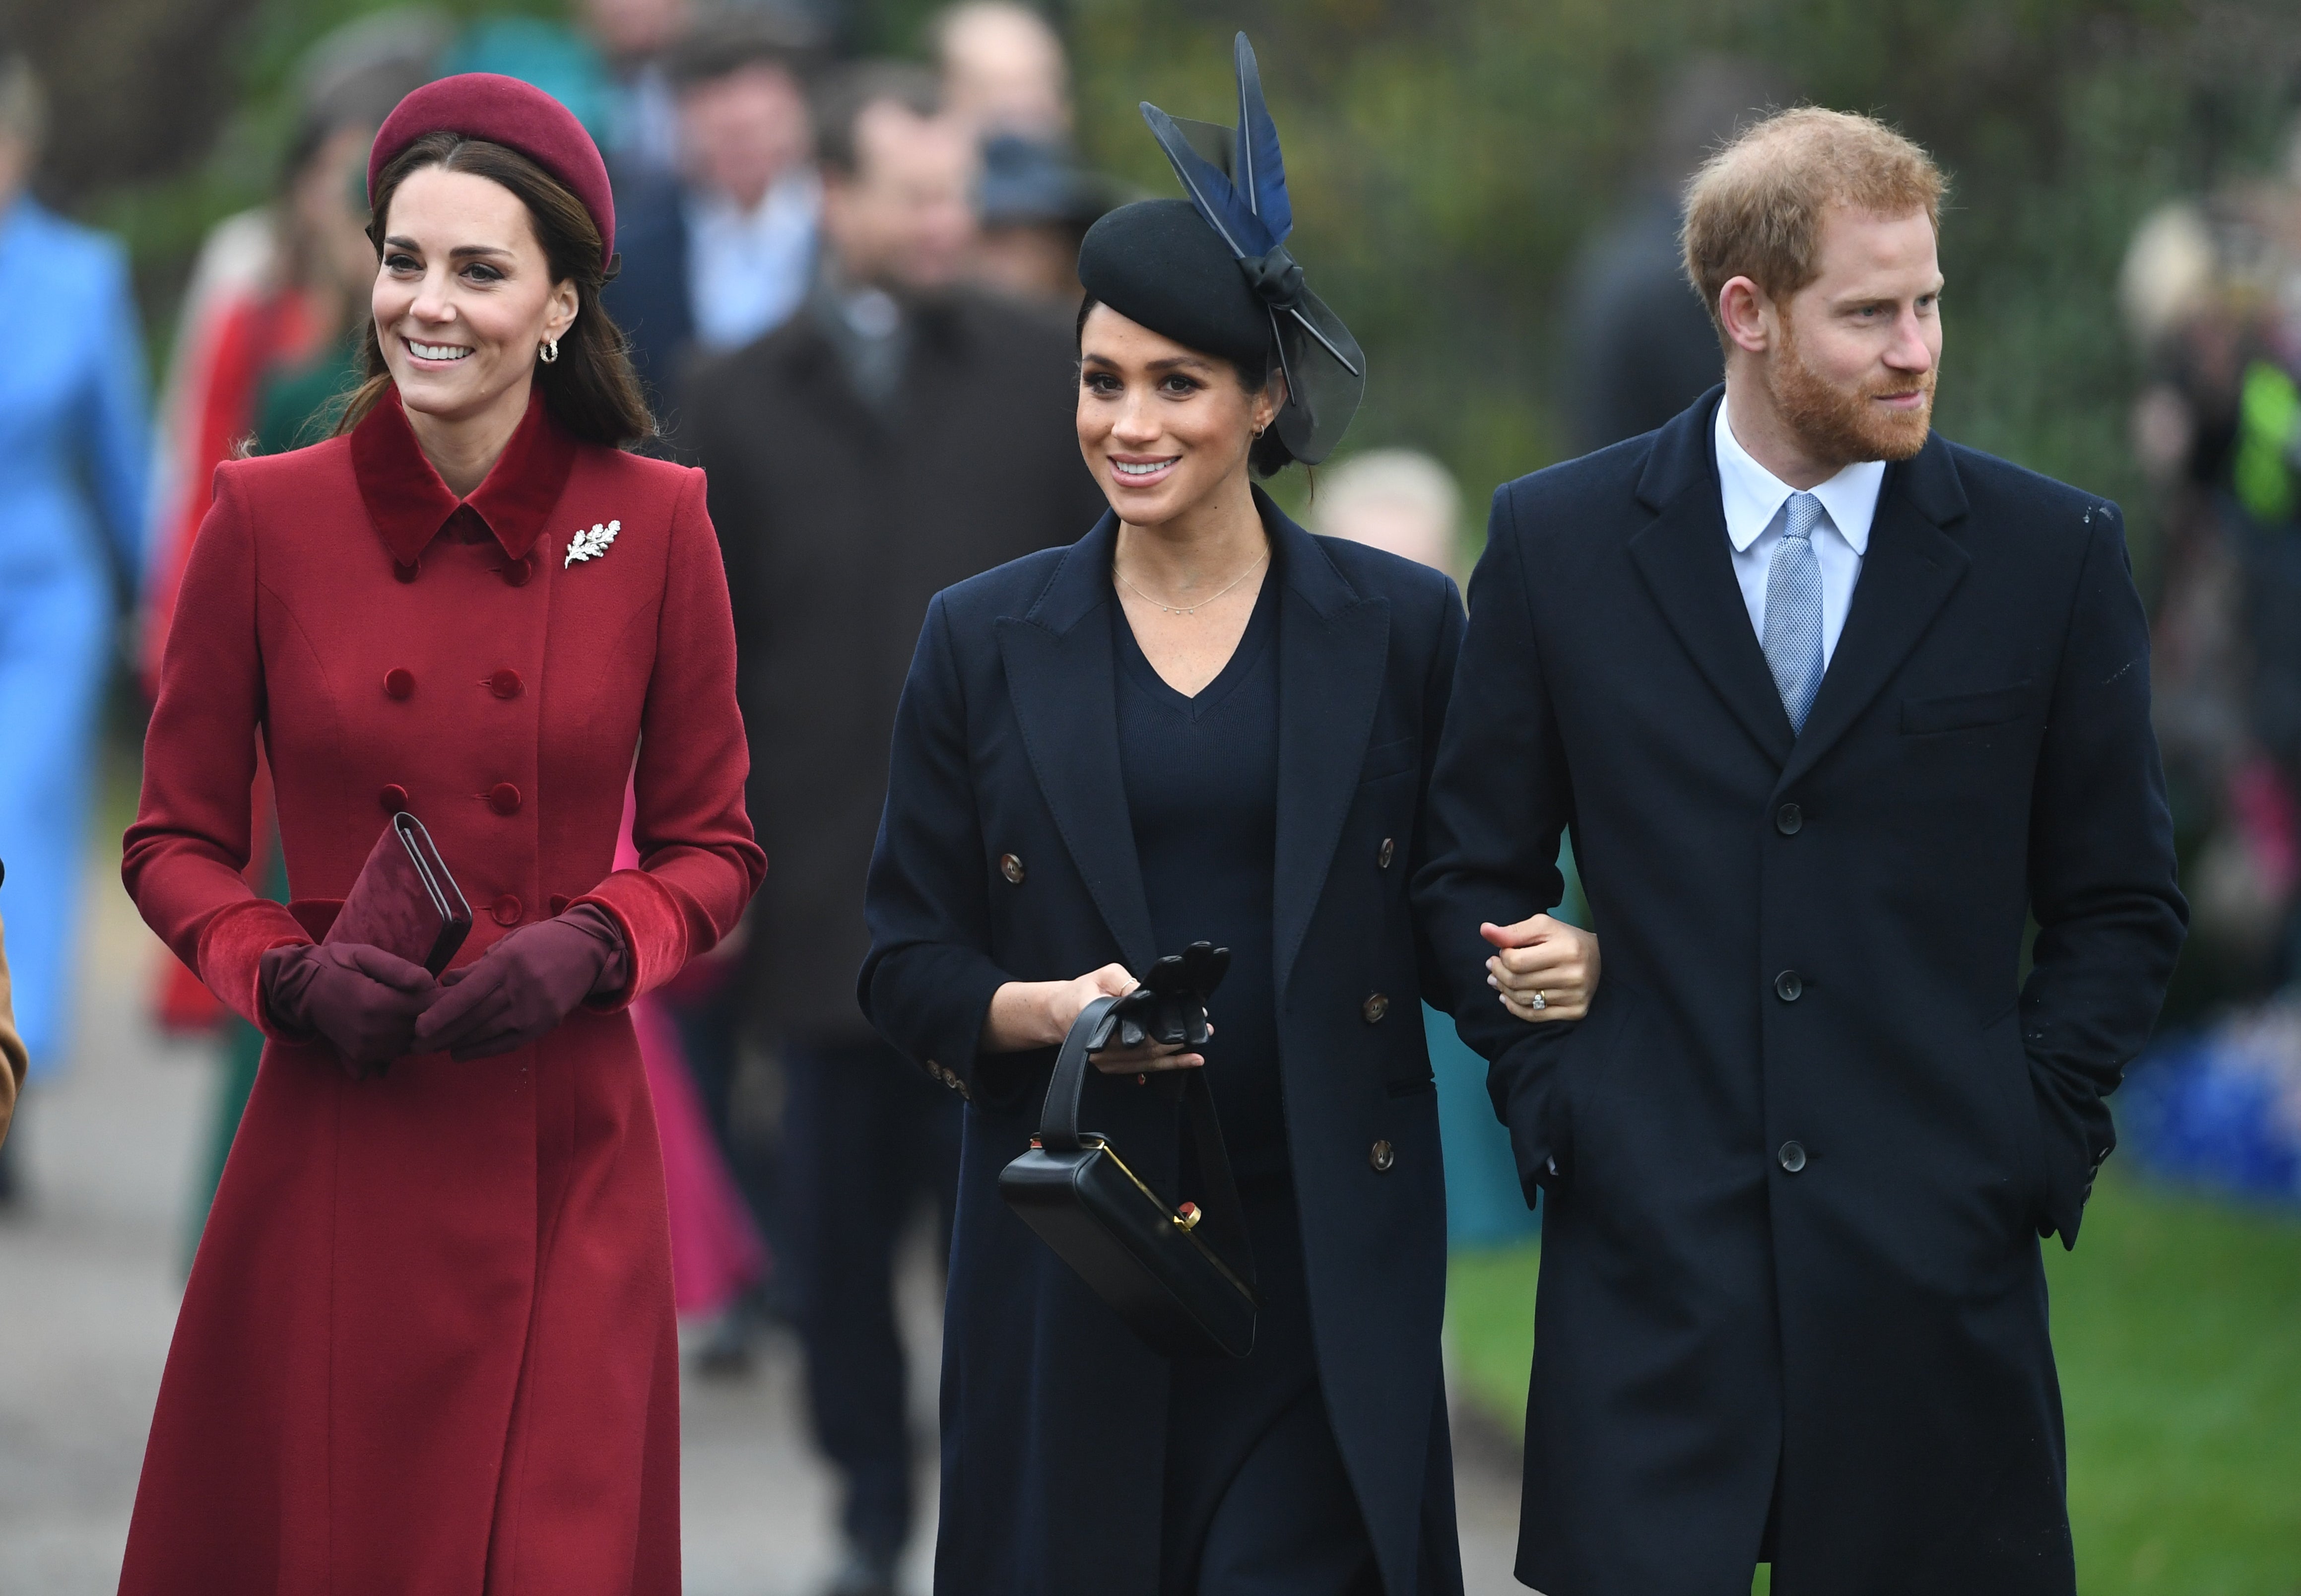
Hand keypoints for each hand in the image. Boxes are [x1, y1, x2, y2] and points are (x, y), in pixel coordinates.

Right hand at [261, 942, 438, 1075]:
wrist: (302, 988)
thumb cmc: (338, 965)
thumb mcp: (365, 955)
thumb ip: (398, 969)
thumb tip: (428, 983)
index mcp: (377, 1004)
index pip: (429, 1007)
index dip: (443, 997)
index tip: (448, 987)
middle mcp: (373, 1032)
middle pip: (424, 1029)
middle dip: (435, 1015)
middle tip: (437, 998)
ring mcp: (366, 1049)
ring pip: (413, 1045)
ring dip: (420, 1030)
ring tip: (416, 1009)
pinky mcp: (360, 1058)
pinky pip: (396, 1054)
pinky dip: (403, 1042)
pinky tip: (399, 1025)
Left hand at [413, 908, 624, 1060]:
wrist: (587, 950)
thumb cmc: (542, 942)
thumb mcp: (508, 944)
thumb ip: (477, 967)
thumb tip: (445, 982)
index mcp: (508, 963)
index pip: (468, 994)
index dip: (442, 1013)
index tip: (419, 1027)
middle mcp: (521, 988)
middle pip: (474, 1018)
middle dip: (442, 1034)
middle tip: (416, 1045)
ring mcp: (534, 1009)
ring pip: (487, 1033)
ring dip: (457, 1043)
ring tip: (432, 1049)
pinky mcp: (545, 1024)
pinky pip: (507, 1043)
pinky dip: (481, 1050)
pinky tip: (460, 1053)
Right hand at [980, 964, 1206, 1073]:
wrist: (1058, 1014)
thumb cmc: (1083, 991)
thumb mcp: (1103, 976)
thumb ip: (1124, 983)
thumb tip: (1147, 994)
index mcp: (1097, 1022)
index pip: (1136, 1029)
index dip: (1164, 1025)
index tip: (1186, 1018)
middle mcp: (1101, 1049)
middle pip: (1146, 1050)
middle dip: (1178, 1043)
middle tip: (1203, 1033)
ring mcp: (1104, 1063)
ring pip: (1145, 1064)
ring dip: (1175, 1060)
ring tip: (1199, 1055)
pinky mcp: (1109, 1069)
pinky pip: (1140, 1070)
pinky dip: (1162, 1067)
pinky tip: (1181, 1064)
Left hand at [1481, 915, 1599, 1022]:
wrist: (1601, 959)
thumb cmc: (1566, 940)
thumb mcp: (1542, 927)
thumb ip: (1513, 931)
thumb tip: (1484, 930)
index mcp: (1566, 950)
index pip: (1516, 961)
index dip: (1502, 957)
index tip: (1501, 952)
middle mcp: (1573, 975)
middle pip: (1517, 981)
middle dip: (1498, 973)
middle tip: (1492, 967)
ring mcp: (1575, 997)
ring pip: (1523, 999)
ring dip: (1503, 990)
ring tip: (1497, 980)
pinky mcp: (1575, 1012)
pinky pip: (1534, 1016)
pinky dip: (1514, 1007)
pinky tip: (1507, 997)